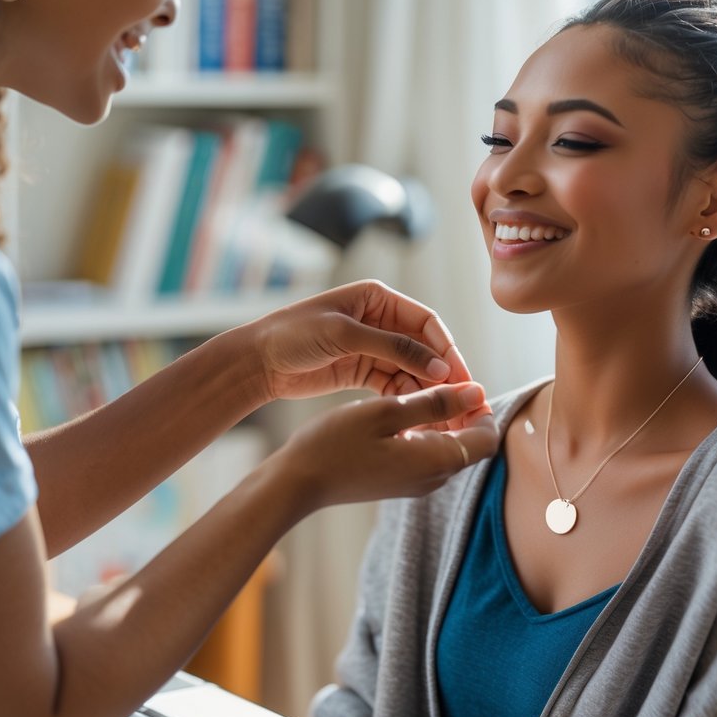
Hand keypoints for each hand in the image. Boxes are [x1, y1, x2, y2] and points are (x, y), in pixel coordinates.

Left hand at [239, 282, 487, 424]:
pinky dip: (407, 401)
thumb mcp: (345, 334)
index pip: (426, 322)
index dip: (446, 349)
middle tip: (461, 403)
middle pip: (424, 349)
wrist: (256, 362)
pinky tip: (418, 418)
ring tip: (444, 417)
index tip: (460, 377)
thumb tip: (439, 367)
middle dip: (442, 376)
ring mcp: (373, 348)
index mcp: (378, 299)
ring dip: (427, 392)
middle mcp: (380, 321)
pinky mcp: (363, 372)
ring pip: (412, 371)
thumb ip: (394, 348)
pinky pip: (394, 386)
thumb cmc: (293, 335)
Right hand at [264, 382, 500, 512]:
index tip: (461, 381)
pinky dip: (423, 429)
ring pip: (448, 446)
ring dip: (441, 417)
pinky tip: (399, 408)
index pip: (487, 439)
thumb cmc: (337, 443)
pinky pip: (426, 453)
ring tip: (414, 388)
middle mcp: (434, 478)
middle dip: (462, 410)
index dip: (482, 408)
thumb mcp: (386, 411)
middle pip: (470, 443)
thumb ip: (434, 403)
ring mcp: (417, 482)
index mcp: (437, 461)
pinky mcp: (400, 480)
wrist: (298, 482)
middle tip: (436, 378)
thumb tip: (476, 392)